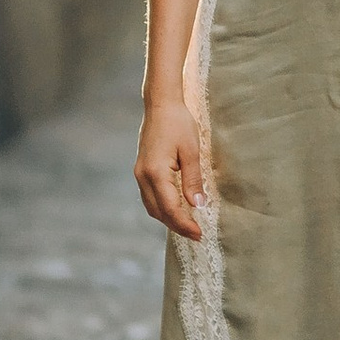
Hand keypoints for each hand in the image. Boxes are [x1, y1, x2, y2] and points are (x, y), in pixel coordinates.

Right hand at [135, 97, 207, 240]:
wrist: (160, 105)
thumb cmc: (178, 123)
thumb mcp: (191, 151)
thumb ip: (193, 180)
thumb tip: (198, 206)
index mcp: (155, 172)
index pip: (170, 208)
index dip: (185, 224)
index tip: (199, 234)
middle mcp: (143, 176)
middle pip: (158, 212)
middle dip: (177, 226)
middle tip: (196, 235)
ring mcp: (140, 174)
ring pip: (152, 207)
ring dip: (168, 219)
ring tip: (188, 225)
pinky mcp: (142, 170)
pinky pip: (150, 197)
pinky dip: (162, 207)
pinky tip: (176, 209)